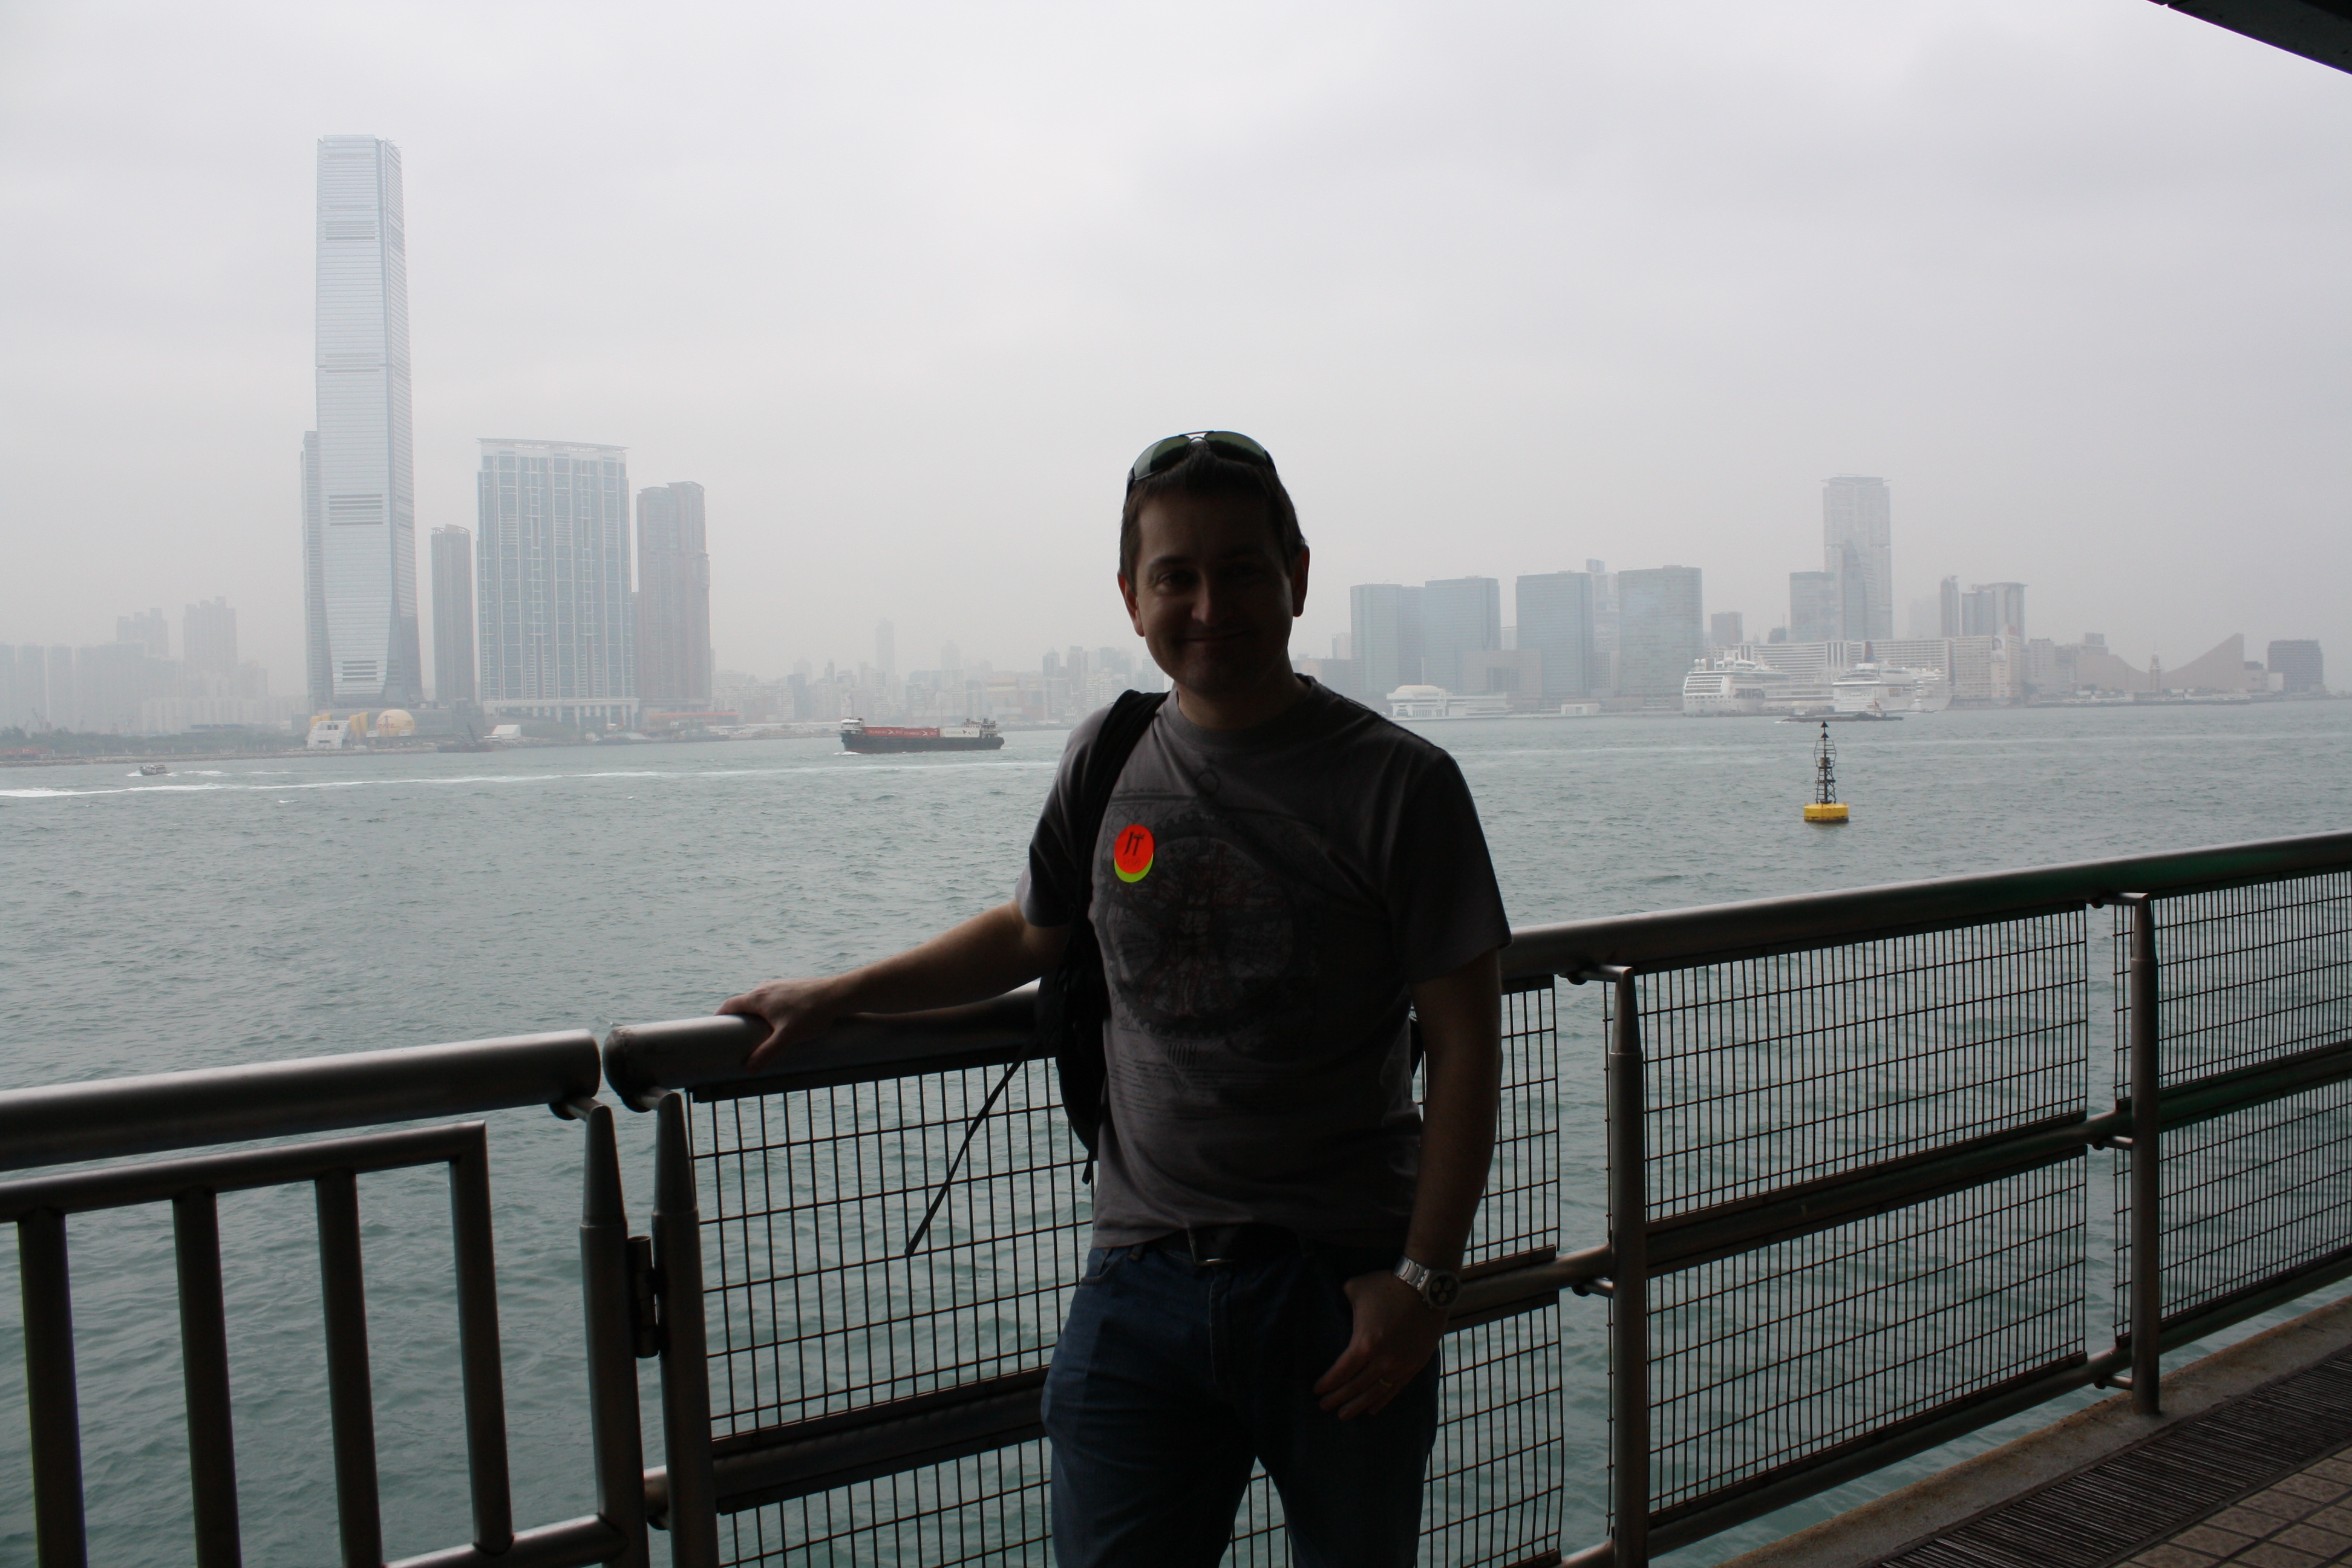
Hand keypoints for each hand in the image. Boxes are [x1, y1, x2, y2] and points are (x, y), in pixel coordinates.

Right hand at [718, 977, 849, 1070]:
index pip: (729, 1005)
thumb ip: (767, 1053)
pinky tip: (777, 1023)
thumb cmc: (811, 1014)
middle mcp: (765, 988)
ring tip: (756, 1033)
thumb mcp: (787, 1037)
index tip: (713, 1030)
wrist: (837, 995)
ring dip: (753, 1015)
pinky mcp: (791, 988)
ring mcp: (779, 986)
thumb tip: (749, 1069)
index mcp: (758, 997)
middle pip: (743, 1004)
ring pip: (759, 1001)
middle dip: (737, 1020)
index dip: (719, 1017)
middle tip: (735, 1038)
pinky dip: (767, 1011)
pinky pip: (771, 999)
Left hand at [1312, 1271, 1444, 1420]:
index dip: (1328, 1383)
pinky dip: (1382, 1400)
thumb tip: (1334, 1303)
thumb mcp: (1356, 1289)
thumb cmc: (1388, 1286)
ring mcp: (1400, 1365)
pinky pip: (1395, 1389)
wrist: (1426, 1288)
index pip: (1341, 1372)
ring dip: (1358, 1405)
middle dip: (1338, 1399)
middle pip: (1355, 1387)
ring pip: (1375, 1393)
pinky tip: (1372, 1409)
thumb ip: (1341, 1300)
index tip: (1317, 1391)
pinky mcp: (1414, 1366)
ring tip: (1344, 1415)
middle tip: (1324, 1407)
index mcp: (1365, 1344)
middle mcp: (1382, 1360)